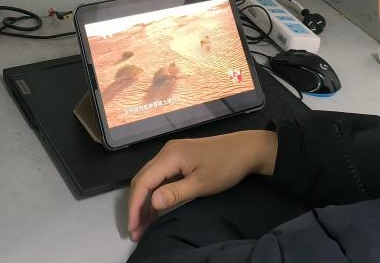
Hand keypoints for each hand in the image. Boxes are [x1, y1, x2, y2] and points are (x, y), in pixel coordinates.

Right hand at [126, 130, 277, 241]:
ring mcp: (172, 154)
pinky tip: (156, 209)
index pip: (143, 182)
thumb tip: (152, 202)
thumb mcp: (202, 184)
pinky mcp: (179, 158)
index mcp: (169, 156)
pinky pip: (160, 177)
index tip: (133, 227)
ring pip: (150, 179)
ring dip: (145, 201)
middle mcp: (166, 152)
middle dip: (136, 206)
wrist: (247, 149)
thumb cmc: (226, 166)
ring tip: (143, 225)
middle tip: (136, 231)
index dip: (135, 206)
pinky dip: (156, 194)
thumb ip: (176, 193)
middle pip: (142, 180)